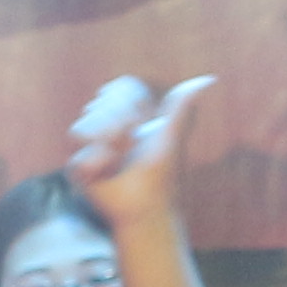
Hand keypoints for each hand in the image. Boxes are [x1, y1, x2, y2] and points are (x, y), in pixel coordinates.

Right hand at [64, 74, 215, 226]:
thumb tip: (209, 79)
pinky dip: (99, 163)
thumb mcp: (170, 136)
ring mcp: (88, 146)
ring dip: (109, 143)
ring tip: (120, 158)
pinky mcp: (77, 168)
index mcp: (126, 115)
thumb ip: (180, 107)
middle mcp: (104, 126)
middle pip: (99, 105)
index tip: (140, 117)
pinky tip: (108, 173)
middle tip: (132, 143)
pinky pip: (80, 155)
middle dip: (119, 123)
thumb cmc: (161, 174)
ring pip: (82, 127)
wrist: (147, 207)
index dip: (125, 98)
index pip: (118, 89)